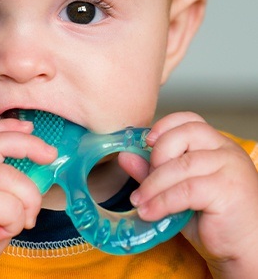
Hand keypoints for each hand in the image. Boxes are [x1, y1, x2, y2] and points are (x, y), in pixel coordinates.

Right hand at [0, 118, 56, 277]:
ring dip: (27, 204)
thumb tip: (34, 170)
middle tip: (50, 155)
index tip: (28, 126)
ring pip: (16, 180)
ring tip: (16, 223)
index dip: (8, 127)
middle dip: (30, 145)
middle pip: (1, 142)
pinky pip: (14, 207)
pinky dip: (16, 223)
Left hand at [119, 112, 257, 277]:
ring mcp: (230, 168)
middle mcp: (226, 150)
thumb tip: (125, 156)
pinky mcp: (228, 190)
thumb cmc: (212, 218)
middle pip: (184, 135)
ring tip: (139, 202)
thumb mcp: (177, 190)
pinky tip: (150, 212)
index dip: (165, 125)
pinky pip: (186, 189)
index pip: (190, 119)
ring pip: (181, 165)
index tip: (145, 141)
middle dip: (157, 156)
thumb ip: (153, 171)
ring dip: (153, 185)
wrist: (244, 250)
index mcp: (216, 144)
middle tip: (144, 182)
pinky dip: (162, 201)